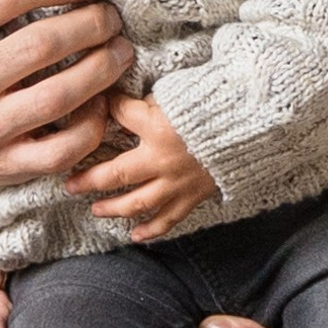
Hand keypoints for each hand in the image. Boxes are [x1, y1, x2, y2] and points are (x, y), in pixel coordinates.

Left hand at [69, 91, 219, 242]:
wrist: (257, 125)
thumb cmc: (218, 103)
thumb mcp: (178, 91)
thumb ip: (148, 100)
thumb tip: (118, 97)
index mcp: (157, 126)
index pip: (119, 115)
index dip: (106, 109)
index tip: (96, 108)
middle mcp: (162, 159)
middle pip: (115, 174)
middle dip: (88, 180)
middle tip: (70, 185)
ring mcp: (177, 182)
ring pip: (136, 203)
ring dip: (112, 208)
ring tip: (96, 210)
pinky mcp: (193, 195)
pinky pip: (168, 219)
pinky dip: (151, 229)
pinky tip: (135, 235)